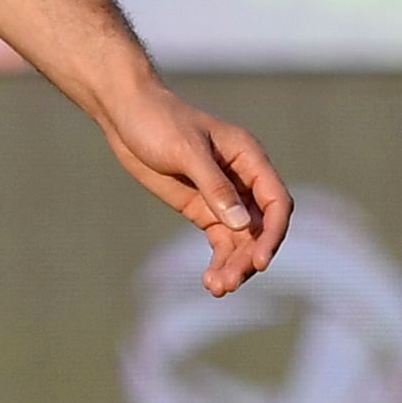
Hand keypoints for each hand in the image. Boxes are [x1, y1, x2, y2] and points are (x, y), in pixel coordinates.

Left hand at [101, 82, 290, 298]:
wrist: (126, 114)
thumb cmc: (158, 121)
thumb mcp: (185, 150)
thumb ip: (214, 186)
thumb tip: (242, 225)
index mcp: (249, 158)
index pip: (276, 202)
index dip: (273, 233)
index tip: (260, 261)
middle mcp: (243, 180)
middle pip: (261, 228)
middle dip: (249, 257)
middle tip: (229, 282)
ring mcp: (224, 197)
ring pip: (242, 240)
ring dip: (234, 265)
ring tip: (217, 288)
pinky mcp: (203, 209)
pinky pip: (221, 242)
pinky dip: (219, 261)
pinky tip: (210, 282)